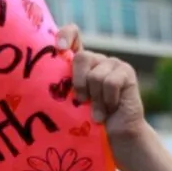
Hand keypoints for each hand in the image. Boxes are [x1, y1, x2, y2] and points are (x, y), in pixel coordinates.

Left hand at [55, 25, 147, 141]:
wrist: (117, 135)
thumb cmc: (90, 121)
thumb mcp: (72, 102)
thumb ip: (64, 86)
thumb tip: (45, 79)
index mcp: (80, 63)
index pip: (73, 34)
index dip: (66, 35)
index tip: (60, 48)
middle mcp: (96, 59)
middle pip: (81, 58)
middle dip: (79, 83)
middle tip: (83, 102)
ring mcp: (113, 63)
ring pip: (96, 75)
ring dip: (96, 99)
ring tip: (99, 111)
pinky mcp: (127, 71)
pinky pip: (110, 83)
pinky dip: (108, 100)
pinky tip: (112, 108)